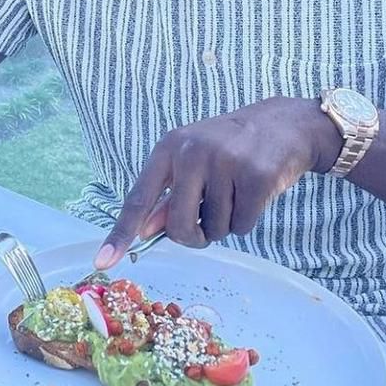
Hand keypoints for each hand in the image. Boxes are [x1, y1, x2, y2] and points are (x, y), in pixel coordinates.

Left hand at [95, 97, 341, 268]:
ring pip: (215, 229)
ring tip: (234, 193)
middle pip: (179, 226)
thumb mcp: (190, 164)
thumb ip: (166, 197)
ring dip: (225, 224)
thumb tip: (143, 231)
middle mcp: (192, 153)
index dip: (120, 233)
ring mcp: (226, 162)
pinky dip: (247, 221)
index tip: (102, 261)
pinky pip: (243, 226)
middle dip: (193, 237)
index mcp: (168, 149)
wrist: (282, 124)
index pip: (138, 199)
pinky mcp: (257, 177)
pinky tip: (253, 195)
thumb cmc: (226, 150)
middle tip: (205, 227)